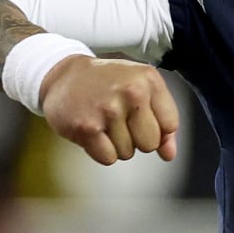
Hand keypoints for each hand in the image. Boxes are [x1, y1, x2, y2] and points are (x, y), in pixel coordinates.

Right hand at [38, 56, 179, 164]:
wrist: (63, 75)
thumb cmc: (106, 83)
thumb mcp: (141, 89)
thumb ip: (162, 121)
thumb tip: (169, 154)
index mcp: (149, 80)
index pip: (170, 124)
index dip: (158, 130)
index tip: (142, 119)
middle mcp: (131, 92)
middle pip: (150, 144)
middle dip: (136, 139)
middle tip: (120, 120)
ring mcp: (109, 110)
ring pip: (128, 153)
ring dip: (116, 144)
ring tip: (104, 122)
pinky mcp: (87, 127)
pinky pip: (108, 158)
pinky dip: (101, 151)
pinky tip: (94, 131)